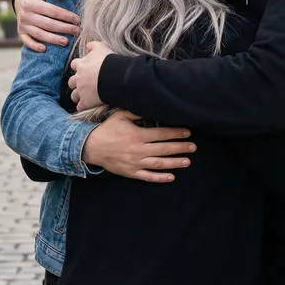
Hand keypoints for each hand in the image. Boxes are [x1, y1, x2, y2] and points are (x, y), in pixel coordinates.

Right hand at [15, 0, 79, 51]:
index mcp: (31, 2)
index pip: (52, 11)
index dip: (66, 16)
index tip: (77, 19)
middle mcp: (25, 14)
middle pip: (48, 24)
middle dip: (64, 28)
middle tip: (77, 31)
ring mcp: (23, 24)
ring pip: (39, 34)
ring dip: (53, 39)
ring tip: (66, 41)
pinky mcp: (21, 32)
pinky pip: (27, 41)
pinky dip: (34, 46)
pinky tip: (45, 49)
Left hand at [69, 41, 111, 110]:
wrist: (114, 77)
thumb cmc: (108, 61)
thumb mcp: (102, 48)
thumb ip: (94, 45)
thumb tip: (88, 45)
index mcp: (81, 65)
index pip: (74, 65)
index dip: (78, 67)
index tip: (83, 69)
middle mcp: (78, 78)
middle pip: (71, 82)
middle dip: (75, 83)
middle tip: (82, 84)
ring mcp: (81, 91)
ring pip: (74, 95)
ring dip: (77, 96)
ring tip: (82, 97)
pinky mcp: (86, 101)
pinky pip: (80, 106)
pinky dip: (82, 106)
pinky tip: (86, 106)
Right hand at [81, 109, 196, 182]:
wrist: (91, 147)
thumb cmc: (107, 129)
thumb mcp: (119, 115)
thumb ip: (135, 111)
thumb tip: (150, 106)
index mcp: (138, 135)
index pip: (161, 134)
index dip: (176, 133)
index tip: (188, 132)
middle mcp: (139, 150)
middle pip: (164, 149)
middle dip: (180, 147)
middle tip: (193, 147)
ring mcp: (135, 163)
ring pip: (159, 164)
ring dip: (175, 163)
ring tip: (187, 161)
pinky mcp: (131, 172)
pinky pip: (148, 177)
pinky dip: (160, 178)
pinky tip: (172, 177)